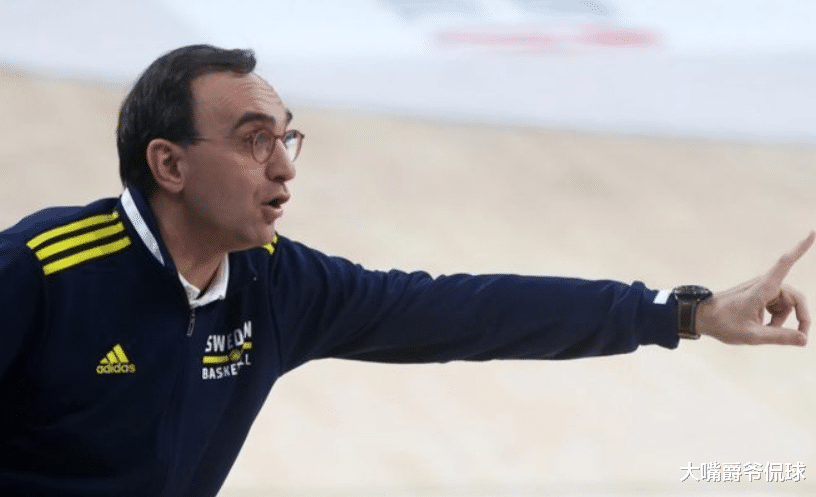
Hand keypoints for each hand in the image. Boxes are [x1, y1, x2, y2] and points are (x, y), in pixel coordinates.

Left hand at [696, 231, 814, 345]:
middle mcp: (764, 284)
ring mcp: (762, 289)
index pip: (785, 263)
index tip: (812, 232)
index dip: (800, 248)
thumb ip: (780, 337)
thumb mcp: (752, 335)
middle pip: (796, 298)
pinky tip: (762, 326)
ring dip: (782, 320)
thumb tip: (804, 339)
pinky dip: (775, 318)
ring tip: (765, 330)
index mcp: (763, 288)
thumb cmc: (723, 324)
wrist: (701, 317)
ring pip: (787, 305)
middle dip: (800, 317)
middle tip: (800, 337)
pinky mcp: (759, 294)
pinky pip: (777, 306)